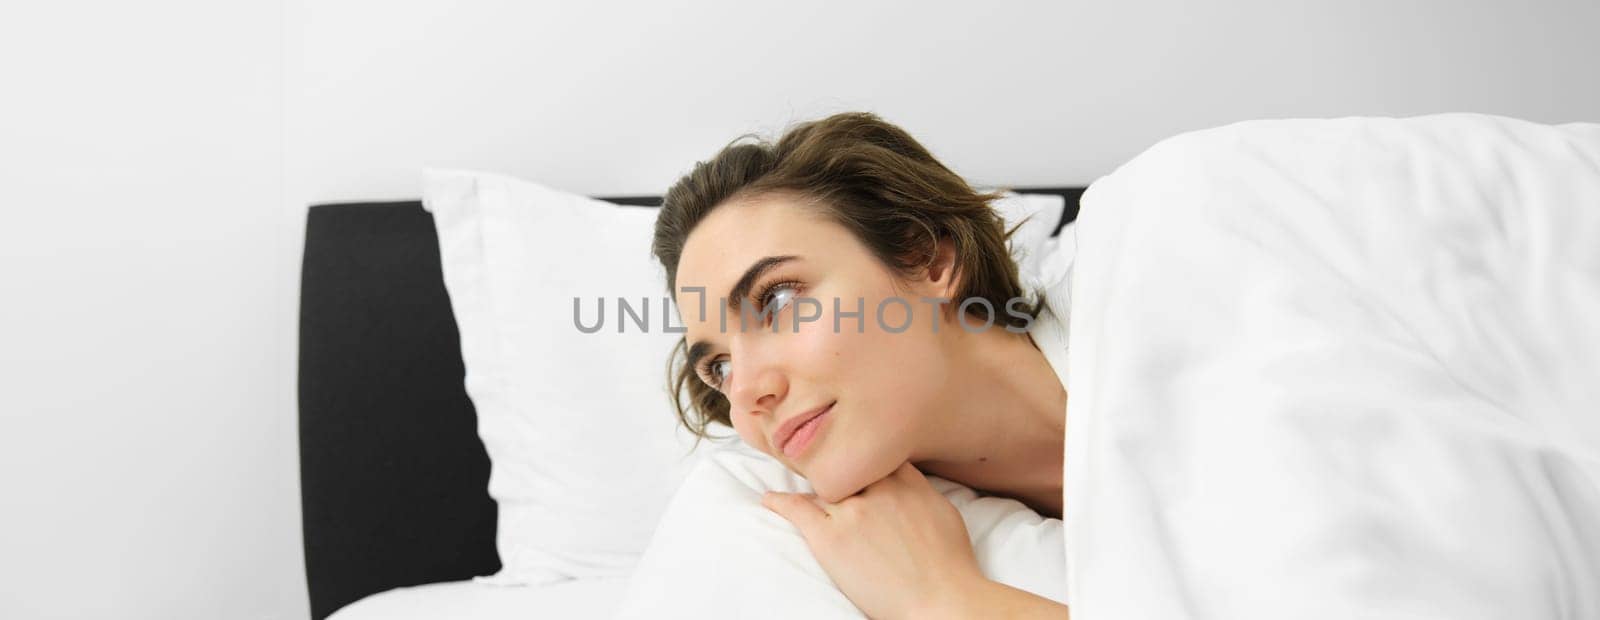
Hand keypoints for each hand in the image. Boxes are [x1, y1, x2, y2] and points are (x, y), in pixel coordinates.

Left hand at [762, 462, 984, 619]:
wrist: (940, 600)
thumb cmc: (951, 565)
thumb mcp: (944, 513)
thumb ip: (920, 490)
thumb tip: (906, 482)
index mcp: (909, 483)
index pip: (875, 454)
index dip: (861, 454)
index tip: (850, 455)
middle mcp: (879, 489)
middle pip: (846, 466)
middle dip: (835, 467)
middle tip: (820, 464)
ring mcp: (853, 512)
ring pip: (822, 486)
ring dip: (812, 487)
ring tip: (793, 482)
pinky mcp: (831, 538)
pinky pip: (797, 510)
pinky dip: (779, 503)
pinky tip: (768, 500)